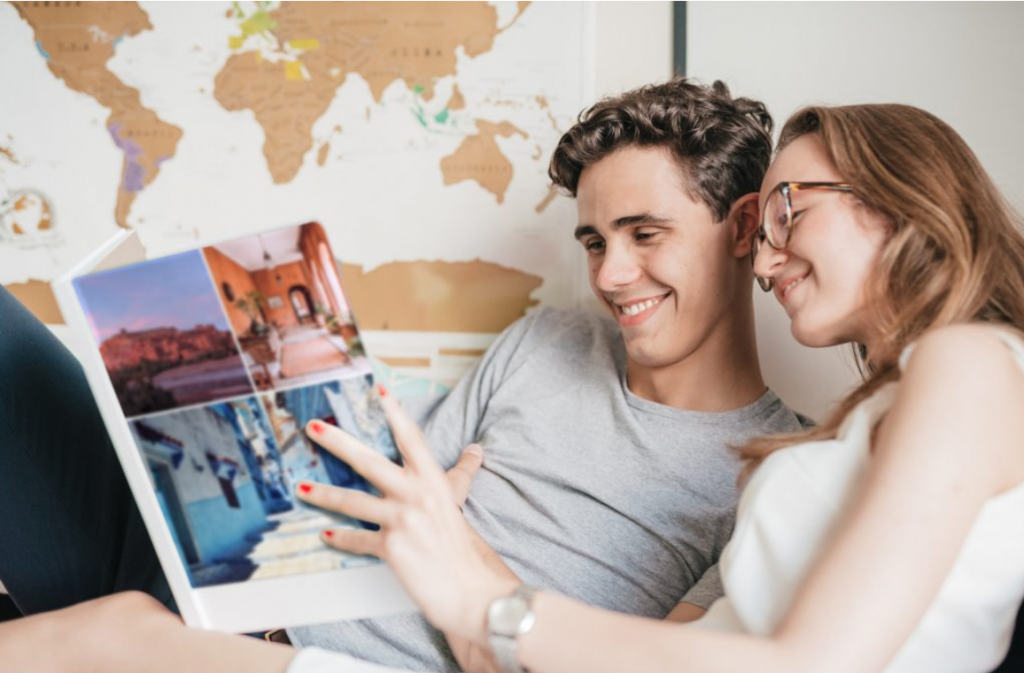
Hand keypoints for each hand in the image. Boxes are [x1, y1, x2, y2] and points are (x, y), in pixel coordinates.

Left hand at [295, 389, 515, 640]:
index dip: (396, 413)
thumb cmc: (464, 547)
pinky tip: (325, 534)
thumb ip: (463, 472)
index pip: (412, 439)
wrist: (469, 589)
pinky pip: (357, 538)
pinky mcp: (391, 547)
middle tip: (314, 427)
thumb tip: (476, 449)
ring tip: (301, 486)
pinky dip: (340, 538)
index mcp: (433, 481)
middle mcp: (416, 495)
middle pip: (369, 462)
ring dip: (323, 493)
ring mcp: (402, 520)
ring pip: (353, 501)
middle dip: (337, 442)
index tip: (379, 391)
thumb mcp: (461, 502)